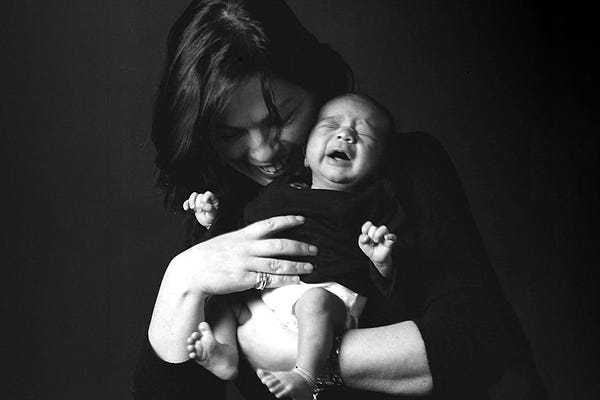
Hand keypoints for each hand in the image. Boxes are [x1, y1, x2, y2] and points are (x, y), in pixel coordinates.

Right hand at [174, 215, 316, 295]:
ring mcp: (246, 263)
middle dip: (300, 246)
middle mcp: (247, 247)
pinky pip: (269, 280)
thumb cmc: (206, 257)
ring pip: (278, 263)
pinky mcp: (244, 279)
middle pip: (280, 244)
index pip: (270, 224)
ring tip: (311, 267)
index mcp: (243, 235)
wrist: (190, 272)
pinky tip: (295, 280)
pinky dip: (284, 280)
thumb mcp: (226, 241)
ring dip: (297, 265)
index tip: (302, 219)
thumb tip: (259, 241)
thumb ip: (243, 241)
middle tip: (315, 249)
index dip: (288, 220)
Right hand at [183, 191, 218, 227]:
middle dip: (198, 203)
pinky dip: (186, 204)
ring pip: (193, 196)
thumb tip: (201, 204)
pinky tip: (186, 208)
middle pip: (199, 196)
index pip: (208, 194)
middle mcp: (206, 199)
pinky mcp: (193, 205)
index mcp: (212, 200)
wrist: (207, 223)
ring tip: (192, 208)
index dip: (204, 198)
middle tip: (200, 211)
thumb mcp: (212, 214)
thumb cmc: (212, 218)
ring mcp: (199, 201)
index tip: (202, 205)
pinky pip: (188, 201)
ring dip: (191, 201)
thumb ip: (208, 208)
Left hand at [358, 221, 396, 277]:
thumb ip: (362, 239)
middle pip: (373, 228)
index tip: (365, 237)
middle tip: (371, 242)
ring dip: (378, 234)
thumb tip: (366, 237)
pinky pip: (393, 236)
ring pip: (383, 228)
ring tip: (376, 241)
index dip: (365, 229)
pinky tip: (386, 238)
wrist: (377, 258)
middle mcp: (378, 231)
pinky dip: (390, 236)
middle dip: (370, 235)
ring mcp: (385, 235)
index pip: (368, 224)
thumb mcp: (363, 245)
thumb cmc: (369, 249)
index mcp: (371, 231)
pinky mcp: (391, 241)